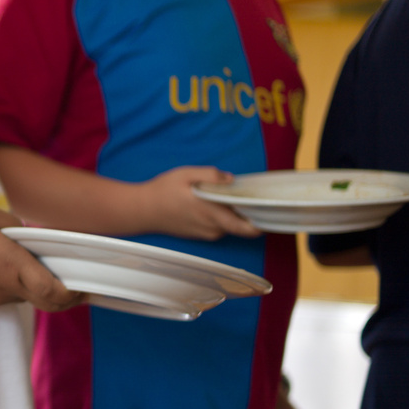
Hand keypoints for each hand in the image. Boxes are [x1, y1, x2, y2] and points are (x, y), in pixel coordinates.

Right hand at [0, 205, 82, 310]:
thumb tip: (29, 239)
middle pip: (47, 302)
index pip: (55, 293)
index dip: (74, 292)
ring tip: (37, 264)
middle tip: (77, 283)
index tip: (85, 283)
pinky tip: (6, 267)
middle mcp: (5, 288)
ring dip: (38, 287)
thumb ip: (17, 227)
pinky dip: (15, 286)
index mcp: (12, 266)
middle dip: (66, 296)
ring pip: (26, 298)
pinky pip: (6, 295)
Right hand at [137, 167, 259, 240]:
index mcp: (211, 214)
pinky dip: (220, 216)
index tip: (268, 212)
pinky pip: (217, 226)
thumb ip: (210, 176)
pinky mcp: (198, 235)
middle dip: (247, 213)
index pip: (245, 227)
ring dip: (231, 213)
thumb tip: (231, 179)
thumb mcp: (185, 174)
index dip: (261, 223)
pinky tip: (211, 203)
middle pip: (240, 225)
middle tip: (248, 196)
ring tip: (226, 197)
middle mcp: (211, 228)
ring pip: (229, 225)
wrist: (141, 210)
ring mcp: (205, 234)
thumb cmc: (162, 191)